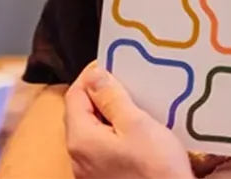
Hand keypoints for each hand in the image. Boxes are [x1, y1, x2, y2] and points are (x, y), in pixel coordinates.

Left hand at [63, 63, 193, 178]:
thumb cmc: (155, 169)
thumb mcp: (137, 125)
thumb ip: (111, 98)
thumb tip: (94, 75)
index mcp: (80, 139)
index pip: (74, 95)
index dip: (90, 76)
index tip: (111, 63)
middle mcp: (77, 157)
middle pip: (80, 114)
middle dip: (99, 94)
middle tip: (124, 80)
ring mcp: (89, 172)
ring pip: (91, 132)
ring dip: (107, 114)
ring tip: (131, 102)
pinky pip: (102, 148)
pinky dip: (113, 133)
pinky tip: (134, 130)